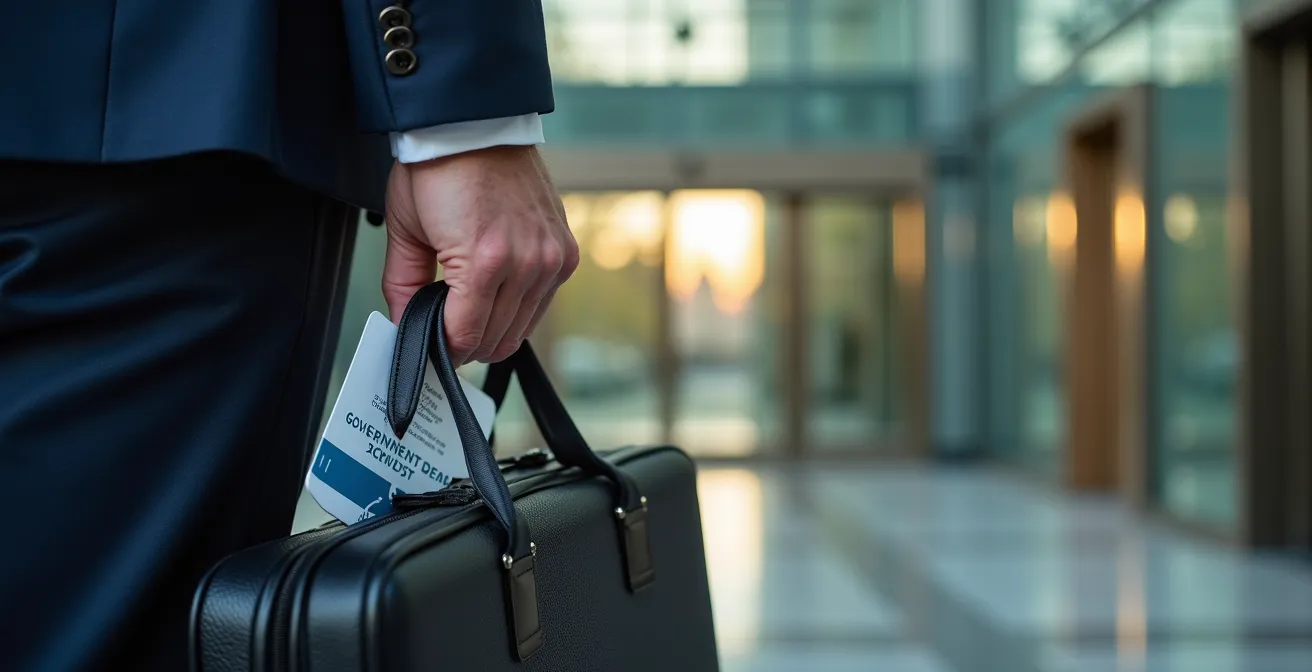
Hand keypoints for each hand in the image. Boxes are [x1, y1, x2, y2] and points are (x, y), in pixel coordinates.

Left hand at [383, 145, 576, 365]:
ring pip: (522, 328)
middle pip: (496, 338)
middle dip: (467, 343)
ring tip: (469, 313)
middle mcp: (527, 263)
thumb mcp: (405, 230)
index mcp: (484, 260)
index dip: (444, 349)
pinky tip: (497, 295)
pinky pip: (542, 302)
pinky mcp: (565, 251)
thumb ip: (402, 287)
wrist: (476, 124)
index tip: (431, 347)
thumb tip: (404, 325)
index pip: (466, 336)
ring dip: (494, 330)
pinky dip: (519, 309)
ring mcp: (551, 258)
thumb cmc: (439, 167)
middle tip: (445, 333)